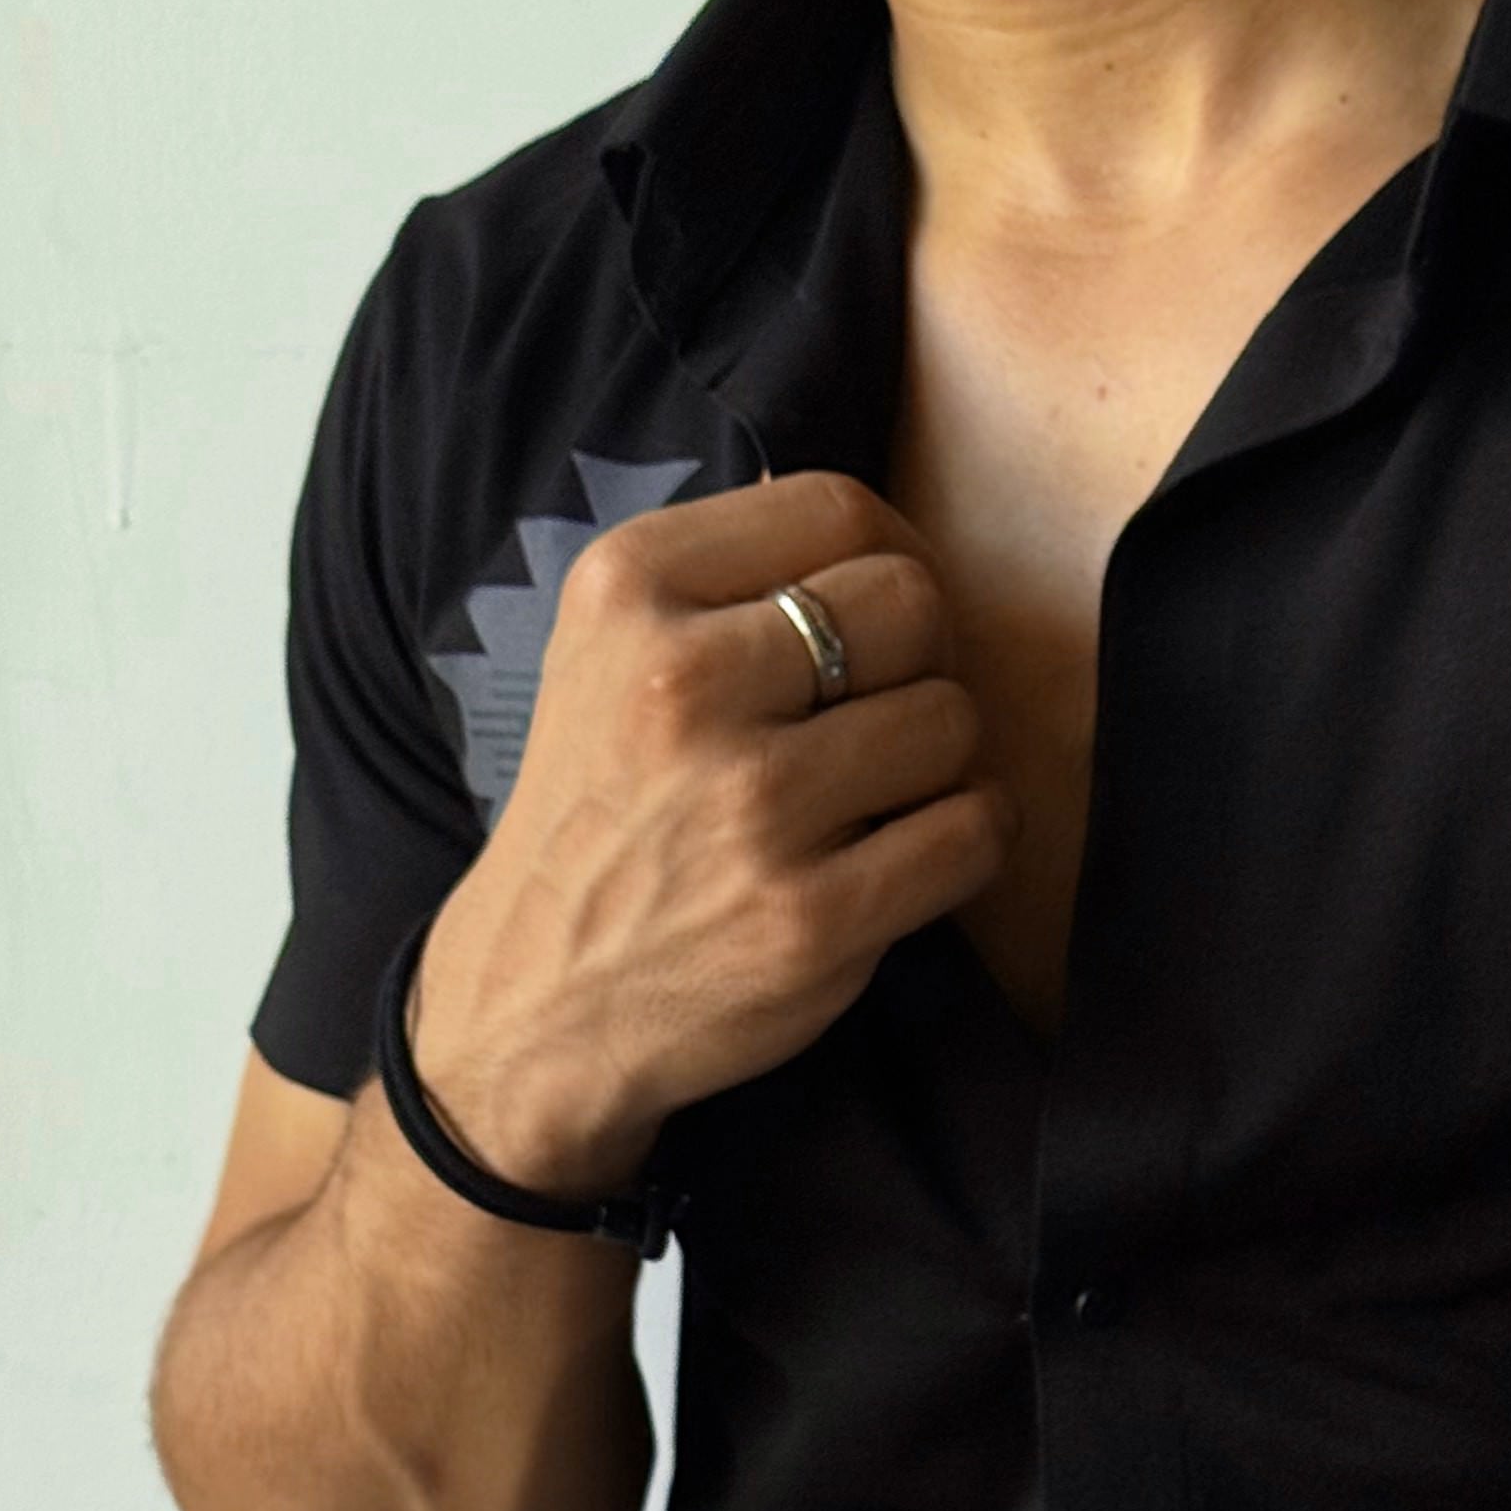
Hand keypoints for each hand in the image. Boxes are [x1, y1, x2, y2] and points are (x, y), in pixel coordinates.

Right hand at [405, 471, 1010, 1193]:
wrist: (536, 1002)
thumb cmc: (603, 815)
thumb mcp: (610, 654)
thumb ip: (734, 581)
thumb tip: (897, 548)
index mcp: (627, 592)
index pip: (839, 508)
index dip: (895, 559)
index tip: (882, 621)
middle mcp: (683, 685)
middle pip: (914, 606)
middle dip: (923, 661)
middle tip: (882, 717)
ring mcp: (751, 807)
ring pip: (954, 720)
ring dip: (943, 761)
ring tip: (880, 797)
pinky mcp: (812, 917)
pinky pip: (974, 831)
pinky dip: (968, 839)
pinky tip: (910, 855)